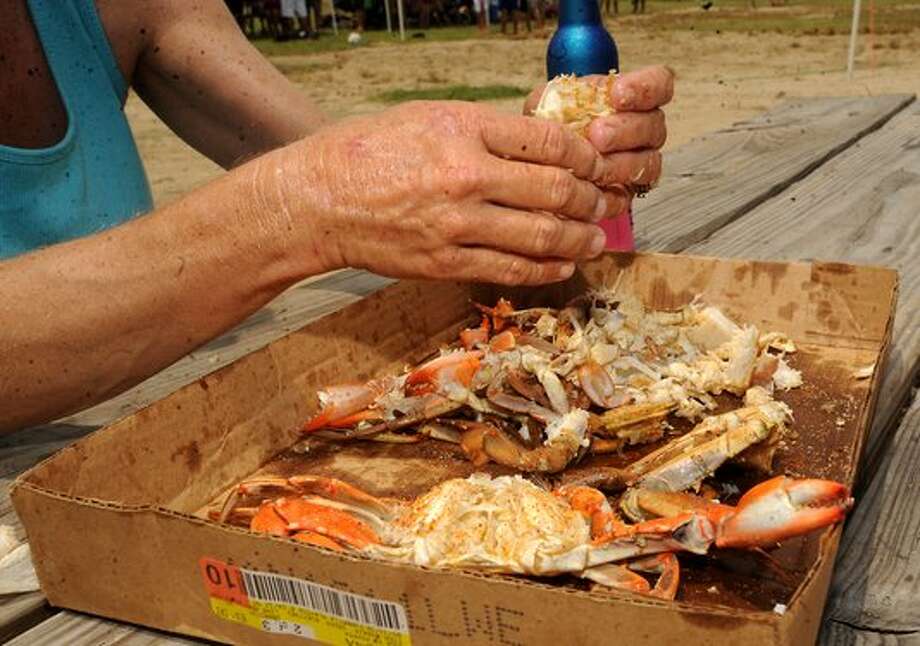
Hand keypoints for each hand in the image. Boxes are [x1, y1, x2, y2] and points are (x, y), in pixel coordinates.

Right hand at [262, 101, 636, 284]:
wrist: (319, 200)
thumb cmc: (368, 151)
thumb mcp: (427, 118)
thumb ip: (484, 131)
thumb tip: (538, 146)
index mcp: (462, 130)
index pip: (548, 141)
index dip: (584, 155)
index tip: (594, 163)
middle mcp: (465, 177)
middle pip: (555, 189)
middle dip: (591, 198)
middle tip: (602, 201)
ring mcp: (457, 225)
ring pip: (541, 235)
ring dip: (578, 238)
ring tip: (594, 237)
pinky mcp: (446, 263)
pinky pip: (510, 270)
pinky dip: (545, 269)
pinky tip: (562, 264)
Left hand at [524, 66, 673, 194]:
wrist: (541, 164)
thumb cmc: (549, 128)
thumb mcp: (547, 102)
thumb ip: (558, 94)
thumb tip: (558, 98)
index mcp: (630, 99)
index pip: (659, 84)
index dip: (646, 87)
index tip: (618, 94)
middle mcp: (642, 129)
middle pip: (653, 126)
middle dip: (625, 130)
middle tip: (597, 134)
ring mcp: (638, 162)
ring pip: (648, 163)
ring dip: (619, 164)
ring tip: (591, 165)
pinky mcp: (626, 193)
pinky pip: (630, 194)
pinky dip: (611, 192)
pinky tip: (591, 187)